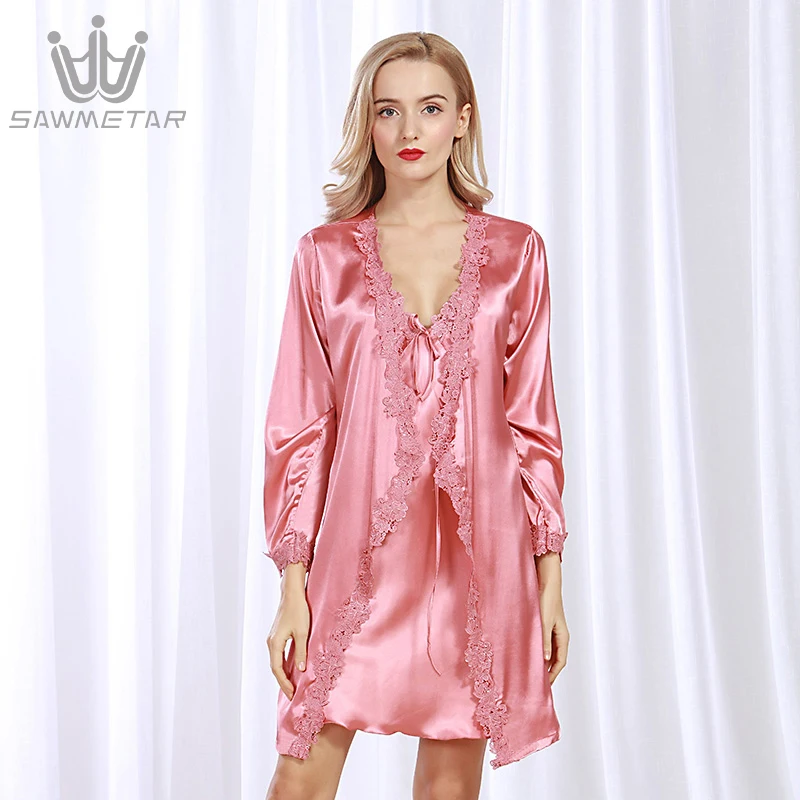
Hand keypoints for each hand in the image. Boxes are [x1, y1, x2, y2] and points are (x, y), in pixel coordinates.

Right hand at [267, 585, 310, 699]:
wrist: (292, 594)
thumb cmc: (298, 611)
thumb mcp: (302, 632)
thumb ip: (301, 652)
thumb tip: (301, 670)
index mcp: (275, 643)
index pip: (277, 669)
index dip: (284, 682)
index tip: (292, 694)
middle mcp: (271, 642)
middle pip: (274, 667)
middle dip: (283, 681)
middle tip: (292, 694)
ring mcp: (272, 638)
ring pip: (275, 661)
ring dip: (282, 674)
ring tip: (291, 685)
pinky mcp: (277, 635)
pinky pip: (278, 654)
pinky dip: (283, 664)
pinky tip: (290, 669)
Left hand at [536, 553, 568, 683]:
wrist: (546, 582)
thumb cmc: (547, 600)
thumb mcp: (545, 622)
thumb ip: (544, 641)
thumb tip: (546, 660)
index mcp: (563, 637)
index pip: (560, 662)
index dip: (554, 675)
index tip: (545, 686)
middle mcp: (559, 636)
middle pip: (555, 659)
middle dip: (547, 672)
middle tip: (536, 683)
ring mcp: (552, 631)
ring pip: (548, 652)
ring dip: (541, 662)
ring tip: (530, 671)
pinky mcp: (544, 625)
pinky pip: (542, 643)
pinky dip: (537, 651)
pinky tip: (527, 654)